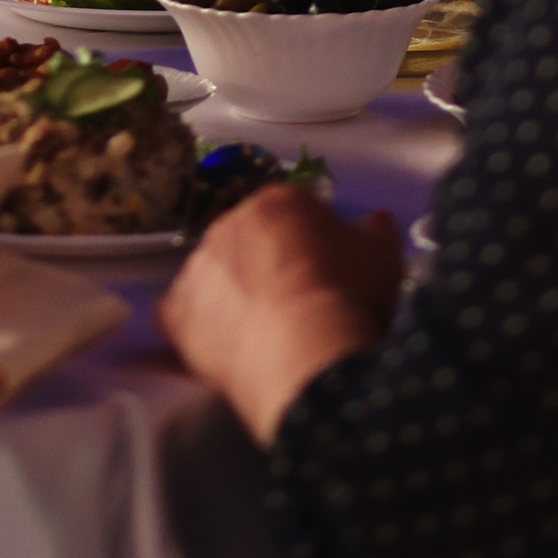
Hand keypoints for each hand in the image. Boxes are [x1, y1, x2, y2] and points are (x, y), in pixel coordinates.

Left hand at [161, 184, 402, 444]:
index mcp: (278, 202)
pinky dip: (197, 329)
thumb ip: (375, 231)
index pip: (292, 211)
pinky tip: (220, 349)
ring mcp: (197, 267)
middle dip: (267, 265)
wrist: (307, 355)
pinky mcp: (175, 313)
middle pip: (249, 240)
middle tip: (296, 303)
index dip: (312, 243)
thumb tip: (374, 222)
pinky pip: (181, 316)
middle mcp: (229, 223)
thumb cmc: (348, 297)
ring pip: (214, 276)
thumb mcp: (382, 257)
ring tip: (264, 334)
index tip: (327, 271)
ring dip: (231, 296)